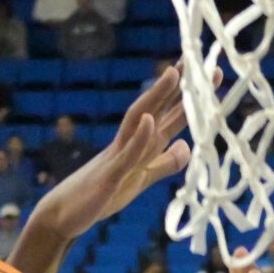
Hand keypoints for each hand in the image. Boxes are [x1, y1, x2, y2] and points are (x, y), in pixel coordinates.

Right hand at [19, 64, 190, 253]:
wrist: (63, 215)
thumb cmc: (100, 196)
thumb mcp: (140, 179)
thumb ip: (164, 163)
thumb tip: (187, 146)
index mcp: (141, 145)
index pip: (168, 114)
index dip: (189, 95)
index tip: (210, 72)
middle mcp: (130, 143)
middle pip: (156, 107)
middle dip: (178, 85)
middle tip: (198, 57)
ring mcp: (118, 157)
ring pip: (138, 120)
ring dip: (155, 97)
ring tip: (173, 73)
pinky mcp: (109, 176)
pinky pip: (125, 156)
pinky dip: (138, 138)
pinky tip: (149, 121)